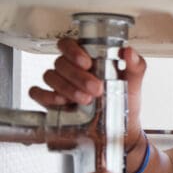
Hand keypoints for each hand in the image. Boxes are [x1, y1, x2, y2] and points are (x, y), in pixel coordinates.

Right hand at [29, 37, 146, 150]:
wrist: (122, 128)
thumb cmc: (126, 100)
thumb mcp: (134, 81)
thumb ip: (135, 65)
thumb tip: (128, 52)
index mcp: (87, 58)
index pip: (68, 44)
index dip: (73, 51)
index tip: (87, 63)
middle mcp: (70, 70)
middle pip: (60, 62)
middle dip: (77, 76)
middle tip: (96, 88)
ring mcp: (60, 85)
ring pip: (50, 76)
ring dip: (67, 87)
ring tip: (85, 99)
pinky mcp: (52, 102)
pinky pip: (37, 93)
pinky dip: (46, 96)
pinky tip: (62, 102)